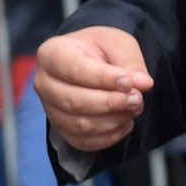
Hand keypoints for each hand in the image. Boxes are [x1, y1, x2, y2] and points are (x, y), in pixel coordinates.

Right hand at [35, 26, 152, 151]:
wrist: (89, 61)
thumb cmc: (100, 50)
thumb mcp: (118, 43)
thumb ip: (131, 61)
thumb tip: (142, 83)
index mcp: (52, 53)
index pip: (74, 70)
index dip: (104, 79)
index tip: (130, 82)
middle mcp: (43, 82)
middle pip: (75, 101)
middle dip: (111, 103)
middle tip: (137, 98)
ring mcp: (49, 108)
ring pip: (80, 125)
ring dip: (113, 120)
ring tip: (133, 108)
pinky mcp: (61, 128)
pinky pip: (83, 142)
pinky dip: (109, 137)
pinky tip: (124, 122)